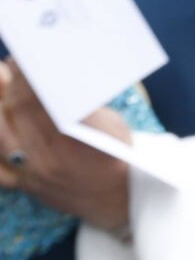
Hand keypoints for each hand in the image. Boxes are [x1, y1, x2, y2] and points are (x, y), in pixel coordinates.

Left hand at [0, 60, 131, 230]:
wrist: (117, 199)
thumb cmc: (118, 154)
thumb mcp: (111, 125)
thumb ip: (83, 106)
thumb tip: (58, 80)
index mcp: (71, 140)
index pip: (38, 101)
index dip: (26, 78)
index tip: (22, 60)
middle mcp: (46, 158)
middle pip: (16, 113)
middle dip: (8, 85)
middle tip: (8, 67)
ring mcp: (31, 174)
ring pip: (0, 137)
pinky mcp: (23, 185)